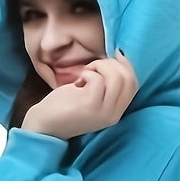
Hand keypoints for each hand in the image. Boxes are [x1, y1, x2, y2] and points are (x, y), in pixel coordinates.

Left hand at [20, 50, 138, 139]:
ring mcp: (103, 112)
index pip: (133, 84)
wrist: (45, 124)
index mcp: (117, 111)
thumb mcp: (93, 94)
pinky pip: (98, 80)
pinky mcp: (90, 106)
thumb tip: (119, 56)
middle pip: (127, 78)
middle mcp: (114, 114)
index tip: (112, 56)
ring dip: (99, 66)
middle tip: (92, 67)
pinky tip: (77, 81)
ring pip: (116, 78)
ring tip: (85, 72)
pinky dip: (87, 73)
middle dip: (110, 64)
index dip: (125, 65)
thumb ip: (108, 83)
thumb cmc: (67, 105)